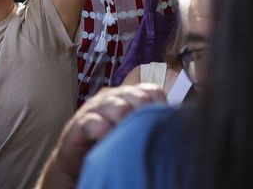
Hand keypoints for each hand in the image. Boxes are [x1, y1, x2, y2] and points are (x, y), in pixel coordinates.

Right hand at [41, 84, 166, 188]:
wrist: (78, 160)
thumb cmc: (110, 144)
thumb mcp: (132, 131)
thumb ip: (148, 124)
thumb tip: (175, 128)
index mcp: (129, 97)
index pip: (152, 92)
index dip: (160, 106)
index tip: (165, 123)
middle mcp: (113, 98)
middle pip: (137, 97)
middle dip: (145, 113)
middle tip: (146, 132)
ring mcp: (95, 109)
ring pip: (117, 106)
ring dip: (126, 119)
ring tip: (128, 133)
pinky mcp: (78, 124)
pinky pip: (92, 122)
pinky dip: (101, 128)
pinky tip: (106, 136)